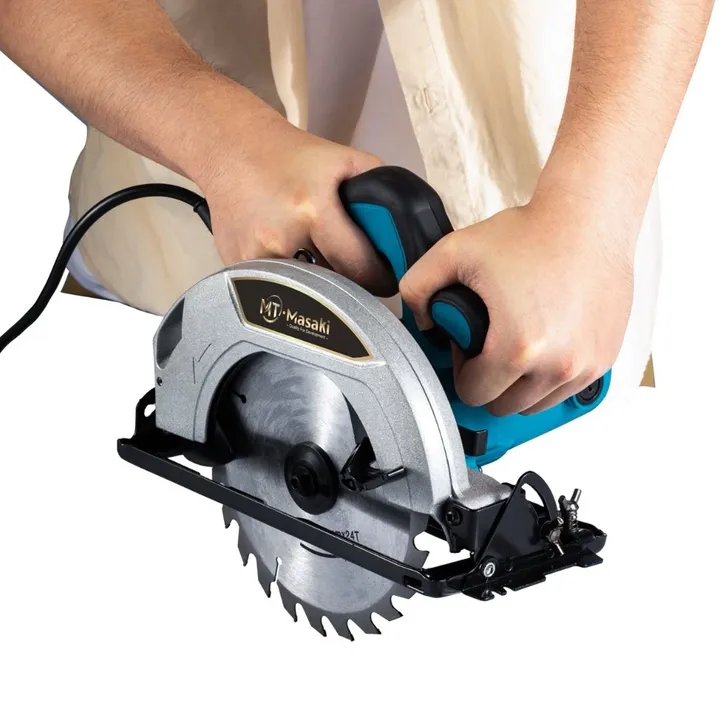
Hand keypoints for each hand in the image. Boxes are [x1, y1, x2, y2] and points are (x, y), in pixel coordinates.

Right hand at [197, 114, 395, 294]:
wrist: (232, 149)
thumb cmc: (289, 156)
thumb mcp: (345, 160)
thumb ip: (380, 191)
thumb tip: (406, 232)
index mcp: (311, 210)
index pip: (360, 268)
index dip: (379, 278)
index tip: (384, 279)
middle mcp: (281, 238)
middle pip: (334, 287)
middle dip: (351, 283)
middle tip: (357, 273)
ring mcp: (255, 256)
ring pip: (305, 292)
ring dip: (320, 285)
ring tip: (321, 259)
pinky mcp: (238, 266)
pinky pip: (278, 287)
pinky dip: (291, 280)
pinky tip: (290, 255)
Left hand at [399, 199, 634, 415]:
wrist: (588, 219)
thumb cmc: (531, 234)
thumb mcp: (455, 251)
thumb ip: (417, 287)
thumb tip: (423, 321)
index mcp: (517, 348)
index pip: (473, 394)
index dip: (463, 370)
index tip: (469, 346)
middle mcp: (556, 365)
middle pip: (504, 406)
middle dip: (489, 382)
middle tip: (489, 346)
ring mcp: (585, 365)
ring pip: (536, 405)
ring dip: (520, 385)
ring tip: (516, 346)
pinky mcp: (604, 358)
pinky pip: (568, 390)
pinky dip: (551, 377)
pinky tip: (544, 344)